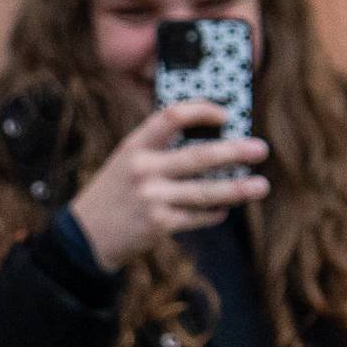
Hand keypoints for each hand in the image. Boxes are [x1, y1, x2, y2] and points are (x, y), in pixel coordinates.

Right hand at [68, 102, 268, 271]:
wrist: (85, 235)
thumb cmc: (115, 193)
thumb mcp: (127, 161)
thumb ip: (159, 149)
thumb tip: (213, 141)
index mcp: (135, 145)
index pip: (171, 115)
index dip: (202, 111)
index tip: (226, 113)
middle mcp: (142, 168)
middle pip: (198, 156)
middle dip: (234, 152)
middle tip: (261, 149)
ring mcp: (151, 198)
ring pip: (205, 191)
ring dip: (237, 189)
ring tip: (260, 186)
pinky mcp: (158, 224)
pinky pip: (197, 216)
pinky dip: (215, 213)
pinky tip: (225, 210)